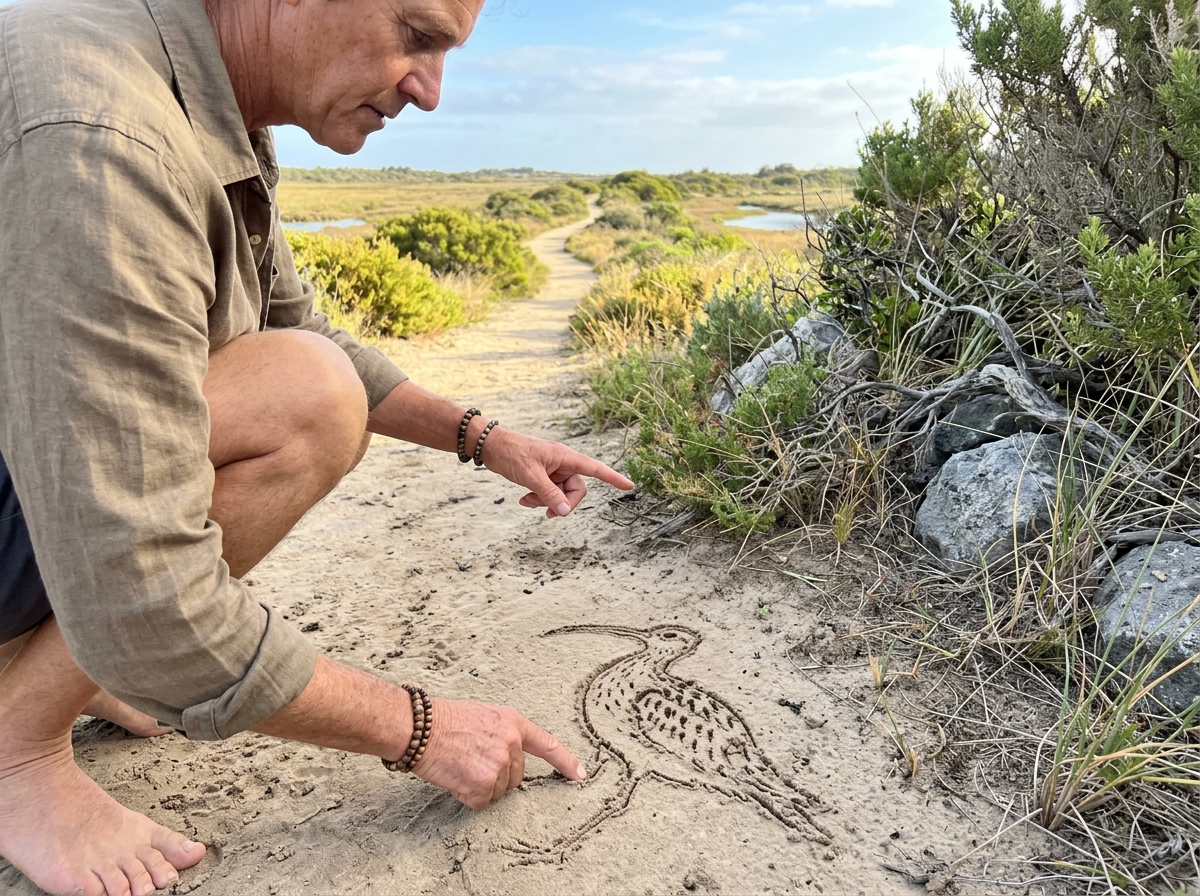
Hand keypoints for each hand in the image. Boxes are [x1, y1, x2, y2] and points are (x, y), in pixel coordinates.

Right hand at [411, 698, 585, 808]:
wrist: (419, 727)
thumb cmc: (443, 720)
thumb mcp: (482, 716)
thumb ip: (501, 735)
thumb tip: (507, 757)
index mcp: (512, 722)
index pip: (547, 744)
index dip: (565, 761)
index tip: (579, 774)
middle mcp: (511, 743)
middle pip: (516, 777)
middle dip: (497, 776)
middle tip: (470, 761)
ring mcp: (499, 764)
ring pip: (498, 791)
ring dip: (479, 786)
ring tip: (459, 765)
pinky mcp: (483, 785)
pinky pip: (480, 802)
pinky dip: (466, 795)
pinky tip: (454, 777)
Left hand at [479, 427, 633, 517]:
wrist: (490, 446)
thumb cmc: (511, 453)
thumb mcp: (530, 475)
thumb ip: (549, 494)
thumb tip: (565, 512)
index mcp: (566, 457)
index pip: (596, 469)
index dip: (613, 478)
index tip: (629, 486)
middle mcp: (563, 463)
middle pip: (576, 490)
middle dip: (562, 503)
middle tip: (546, 513)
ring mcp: (553, 470)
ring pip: (561, 495)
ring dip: (546, 502)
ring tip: (526, 501)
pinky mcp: (543, 476)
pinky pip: (549, 493)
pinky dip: (539, 499)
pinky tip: (523, 499)